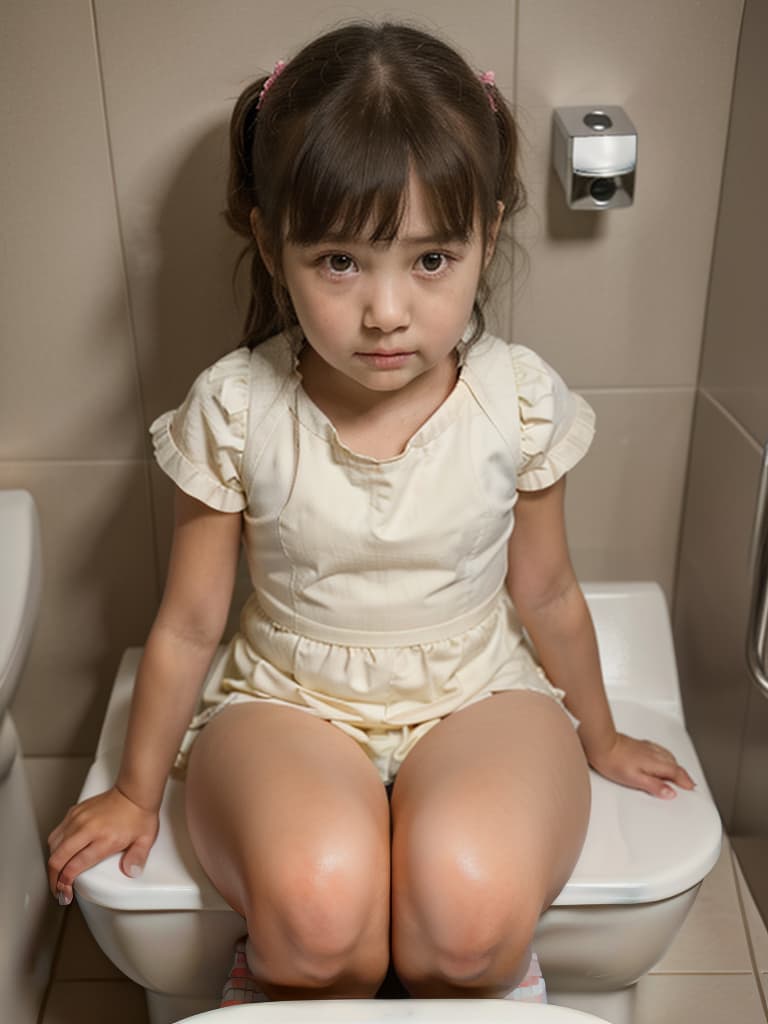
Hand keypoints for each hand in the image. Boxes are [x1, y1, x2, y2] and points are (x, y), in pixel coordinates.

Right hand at [47, 786, 158, 905]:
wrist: (134, 791)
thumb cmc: (138, 814)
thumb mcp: (144, 840)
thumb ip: (136, 859)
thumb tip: (130, 872)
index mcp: (104, 839)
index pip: (75, 866)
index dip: (66, 883)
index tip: (66, 893)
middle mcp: (87, 829)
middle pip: (58, 858)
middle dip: (54, 878)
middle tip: (57, 889)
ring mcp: (78, 819)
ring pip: (53, 845)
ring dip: (53, 862)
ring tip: (57, 874)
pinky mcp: (74, 812)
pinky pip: (57, 832)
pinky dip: (55, 846)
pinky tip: (60, 853)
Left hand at [587, 732, 695, 798]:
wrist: (600, 743)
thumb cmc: (613, 761)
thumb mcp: (635, 779)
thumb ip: (654, 786)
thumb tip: (670, 793)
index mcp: (656, 762)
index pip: (677, 772)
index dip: (685, 781)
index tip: (691, 787)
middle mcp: (654, 753)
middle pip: (674, 763)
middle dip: (682, 773)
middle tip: (687, 783)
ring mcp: (646, 747)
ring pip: (667, 756)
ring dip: (675, 765)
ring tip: (677, 773)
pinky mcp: (639, 744)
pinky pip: (658, 751)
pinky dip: (665, 757)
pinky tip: (659, 759)